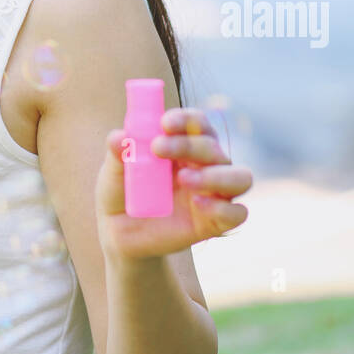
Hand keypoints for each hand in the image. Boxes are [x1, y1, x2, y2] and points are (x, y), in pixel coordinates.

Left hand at [95, 107, 251, 262]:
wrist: (120, 234)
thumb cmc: (121, 193)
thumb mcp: (113, 172)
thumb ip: (117, 153)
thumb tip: (118, 137)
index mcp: (183, 145)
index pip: (198, 123)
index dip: (187, 119)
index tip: (165, 123)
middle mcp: (204, 165)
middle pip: (214, 147)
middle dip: (189, 145)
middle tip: (158, 149)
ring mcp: (213, 194)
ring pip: (241, 177)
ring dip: (216, 175)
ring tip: (184, 179)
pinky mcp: (215, 222)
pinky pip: (238, 213)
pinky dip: (224, 208)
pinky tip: (198, 205)